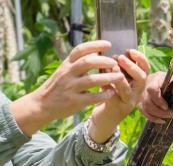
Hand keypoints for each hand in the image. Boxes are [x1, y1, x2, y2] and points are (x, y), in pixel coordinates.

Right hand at [9, 41, 125, 136]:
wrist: (42, 104)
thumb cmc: (58, 86)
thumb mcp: (65, 70)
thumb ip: (78, 62)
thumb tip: (96, 52)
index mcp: (66, 64)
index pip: (80, 50)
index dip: (95, 45)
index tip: (109, 44)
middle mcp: (68, 73)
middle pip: (87, 62)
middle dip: (104, 61)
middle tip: (116, 62)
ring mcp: (70, 87)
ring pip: (92, 80)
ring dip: (108, 78)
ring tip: (120, 77)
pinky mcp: (74, 101)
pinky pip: (92, 97)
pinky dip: (103, 95)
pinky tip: (112, 93)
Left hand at [89, 50, 150, 140]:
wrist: (107, 114)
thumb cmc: (111, 91)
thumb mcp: (116, 76)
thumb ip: (116, 66)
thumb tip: (109, 49)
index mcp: (138, 81)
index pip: (145, 68)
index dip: (140, 59)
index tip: (130, 50)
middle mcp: (137, 91)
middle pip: (142, 78)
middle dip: (131, 67)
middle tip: (120, 58)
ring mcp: (129, 100)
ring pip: (128, 90)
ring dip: (120, 78)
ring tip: (112, 68)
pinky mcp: (119, 107)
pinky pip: (114, 97)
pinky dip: (107, 88)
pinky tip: (102, 82)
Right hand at [139, 70, 172, 122]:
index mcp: (156, 78)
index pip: (151, 89)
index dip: (158, 100)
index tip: (166, 107)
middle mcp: (147, 84)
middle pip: (147, 100)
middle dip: (159, 110)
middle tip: (171, 114)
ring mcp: (143, 93)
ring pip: (145, 107)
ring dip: (156, 115)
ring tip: (167, 117)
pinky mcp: (143, 102)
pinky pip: (144, 112)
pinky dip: (152, 118)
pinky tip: (161, 120)